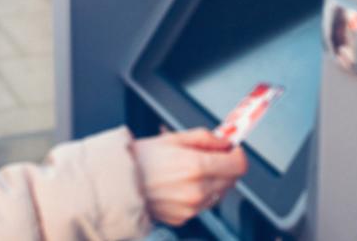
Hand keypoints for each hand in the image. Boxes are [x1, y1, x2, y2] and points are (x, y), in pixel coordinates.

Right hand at [131, 128, 247, 226]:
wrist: (117, 183)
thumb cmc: (140, 159)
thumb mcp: (173, 138)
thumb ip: (205, 138)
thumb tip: (225, 141)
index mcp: (196, 166)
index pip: (238, 164)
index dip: (237, 154)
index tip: (231, 149)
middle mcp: (198, 190)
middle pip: (232, 179)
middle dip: (225, 166)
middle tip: (209, 157)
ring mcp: (192, 207)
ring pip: (219, 193)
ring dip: (212, 181)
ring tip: (188, 171)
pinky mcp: (184, 218)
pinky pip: (203, 205)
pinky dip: (198, 195)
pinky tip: (180, 185)